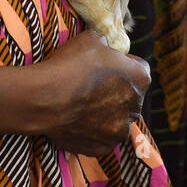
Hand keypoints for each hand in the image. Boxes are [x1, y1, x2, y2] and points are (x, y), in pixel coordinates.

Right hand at [34, 30, 150, 156]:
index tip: (106, 64)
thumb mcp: (91, 38)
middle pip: (129, 96)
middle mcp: (136, 107)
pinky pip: (100, 137)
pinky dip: (91, 130)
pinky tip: (75, 119)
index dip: (123, 64)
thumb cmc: (71, 64)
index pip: (139, 68)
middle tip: (91, 85)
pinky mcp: (102, 148)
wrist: (46, 98)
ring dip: (104, 113)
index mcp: (140, 78)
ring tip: (81, 104)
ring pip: (115, 120)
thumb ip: (105, 44)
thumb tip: (104, 48)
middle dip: (115, 90)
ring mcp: (119, 131)